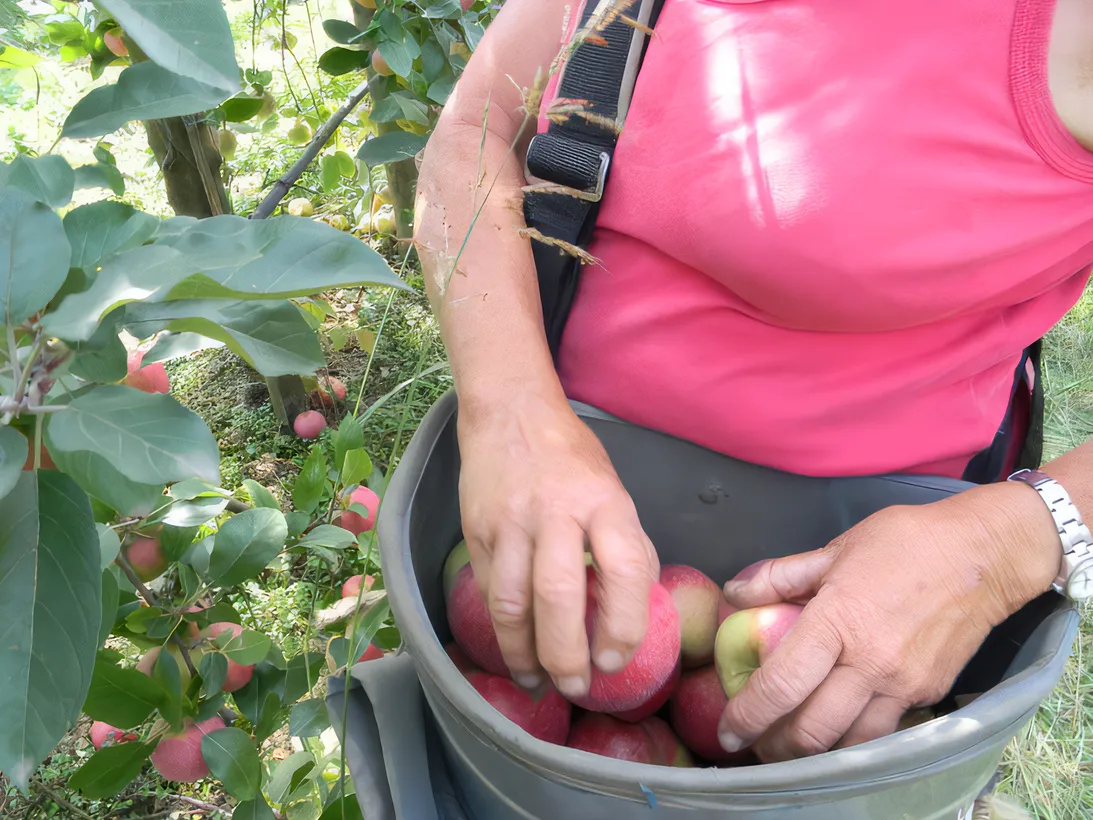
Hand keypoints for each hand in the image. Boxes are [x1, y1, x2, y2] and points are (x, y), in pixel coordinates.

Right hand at [456, 391, 658, 698]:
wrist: (511, 414)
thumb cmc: (573, 459)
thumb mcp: (615, 490)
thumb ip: (627, 545)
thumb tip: (635, 607)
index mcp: (604, 501)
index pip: (624, 568)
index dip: (623, 624)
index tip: (615, 660)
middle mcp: (556, 511)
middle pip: (558, 594)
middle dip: (566, 653)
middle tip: (575, 686)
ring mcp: (511, 521)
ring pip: (511, 601)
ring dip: (523, 653)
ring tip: (538, 680)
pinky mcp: (476, 530)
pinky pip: (487, 589)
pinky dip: (501, 627)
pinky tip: (514, 647)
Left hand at [716, 481, 1060, 761]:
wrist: (985, 554)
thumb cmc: (904, 542)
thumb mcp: (835, 549)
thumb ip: (780, 576)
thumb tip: (734, 593)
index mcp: (837, 620)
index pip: (782, 684)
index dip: (748, 715)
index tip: (728, 732)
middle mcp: (870, 662)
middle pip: (814, 730)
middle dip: (776, 748)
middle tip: (755, 746)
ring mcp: (903, 684)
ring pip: (851, 744)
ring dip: (815, 755)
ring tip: (791, 748)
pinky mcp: (928, 694)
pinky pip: (884, 731)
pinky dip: (854, 740)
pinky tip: (836, 731)